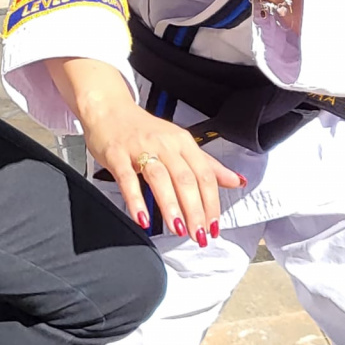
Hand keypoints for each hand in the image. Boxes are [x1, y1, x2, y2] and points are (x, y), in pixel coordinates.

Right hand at [83, 100, 243, 243]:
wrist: (108, 109)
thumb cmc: (143, 129)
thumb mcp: (178, 142)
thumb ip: (206, 164)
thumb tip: (235, 181)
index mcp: (181, 141)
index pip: (203, 174)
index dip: (211, 202)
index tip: (214, 226)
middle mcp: (163, 143)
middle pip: (185, 178)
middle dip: (195, 210)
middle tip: (198, 234)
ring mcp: (139, 148)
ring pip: (160, 178)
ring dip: (171, 206)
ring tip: (178, 229)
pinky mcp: (116, 154)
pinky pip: (127, 178)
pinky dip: (135, 199)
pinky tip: (142, 218)